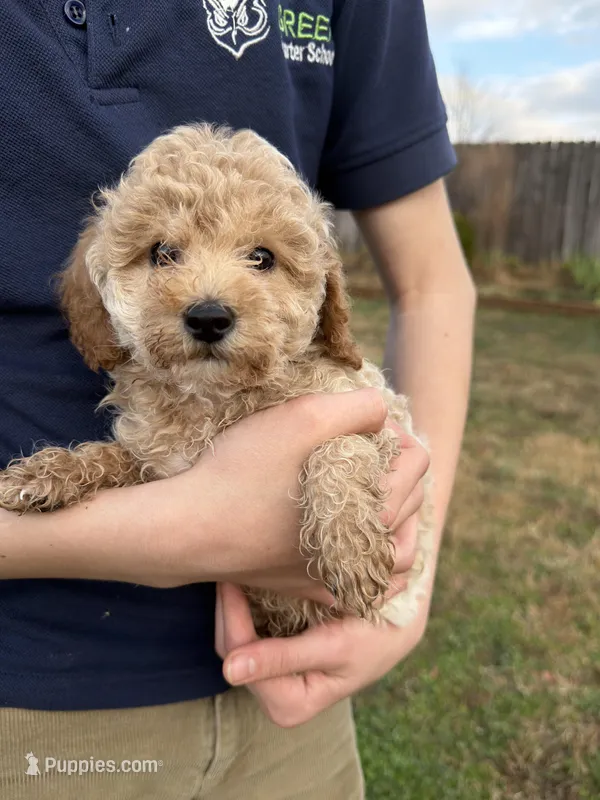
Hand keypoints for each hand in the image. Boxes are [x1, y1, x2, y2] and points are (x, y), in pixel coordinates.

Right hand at [149, 393, 427, 596]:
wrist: (189, 529)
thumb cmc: (244, 472)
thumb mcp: (304, 417)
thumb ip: (359, 407)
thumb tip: (383, 414)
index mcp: (372, 509)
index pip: (417, 466)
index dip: (399, 435)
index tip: (368, 425)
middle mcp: (363, 552)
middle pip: (410, 507)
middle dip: (399, 472)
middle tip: (370, 449)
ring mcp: (336, 577)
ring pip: (396, 556)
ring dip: (399, 522)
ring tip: (379, 495)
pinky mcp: (308, 589)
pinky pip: (360, 587)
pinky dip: (373, 566)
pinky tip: (358, 544)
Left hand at [215, 580, 431, 727]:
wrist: (401, 623)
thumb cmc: (375, 636)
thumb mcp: (333, 645)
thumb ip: (282, 658)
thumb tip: (228, 673)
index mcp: (288, 705)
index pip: (239, 657)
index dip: (232, 616)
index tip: (232, 576)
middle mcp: (276, 696)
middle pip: (232, 647)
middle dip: (230, 607)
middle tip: (233, 563)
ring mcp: (275, 675)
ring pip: (236, 636)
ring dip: (237, 602)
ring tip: (240, 566)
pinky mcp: (279, 653)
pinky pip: (250, 626)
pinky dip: (248, 602)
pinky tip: (253, 577)